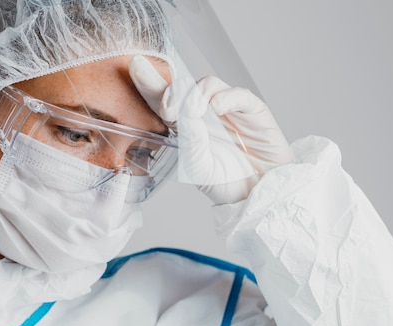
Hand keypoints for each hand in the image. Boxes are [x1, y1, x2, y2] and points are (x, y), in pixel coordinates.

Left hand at [129, 55, 292, 203]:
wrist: (257, 193)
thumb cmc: (226, 182)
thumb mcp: (198, 167)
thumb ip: (190, 141)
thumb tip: (185, 113)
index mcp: (185, 126)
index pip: (163, 100)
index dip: (149, 82)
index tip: (135, 65)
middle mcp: (204, 113)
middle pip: (183, 86)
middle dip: (171, 92)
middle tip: (168, 110)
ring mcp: (228, 109)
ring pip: (208, 84)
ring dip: (196, 94)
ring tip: (193, 112)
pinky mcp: (252, 109)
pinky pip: (238, 94)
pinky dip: (225, 97)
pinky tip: (217, 109)